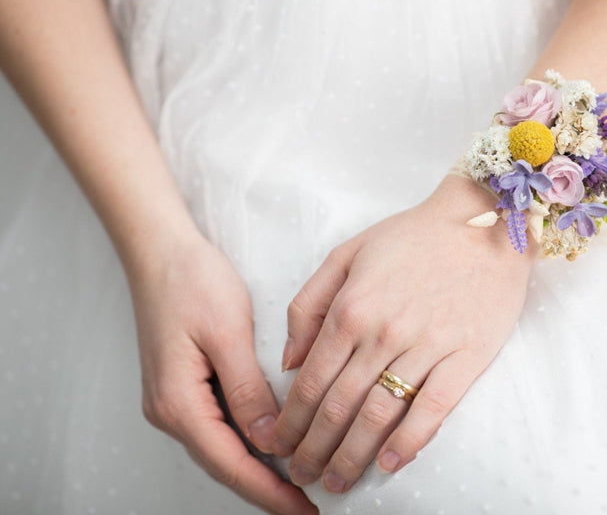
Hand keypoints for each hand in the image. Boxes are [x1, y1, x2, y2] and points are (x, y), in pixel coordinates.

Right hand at [127, 226, 316, 514]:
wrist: (161, 250)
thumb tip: (270, 440)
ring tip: (301, 484)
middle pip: (225, 465)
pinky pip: (220, 427)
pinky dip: (248, 443)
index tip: (305, 510)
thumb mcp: (228, 334)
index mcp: (179, 403)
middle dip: (268, 489)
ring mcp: (175, 400)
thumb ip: (248, 390)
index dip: (270, 491)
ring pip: (223, 448)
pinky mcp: (184, 387)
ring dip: (260, 469)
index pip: (231, 464)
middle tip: (311, 507)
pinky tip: (276, 446)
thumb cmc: (193, 282)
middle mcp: (171, 410)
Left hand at [270, 174, 533, 493]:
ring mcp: (426, 347)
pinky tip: (390, 464)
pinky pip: (432, 409)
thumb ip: (308, 305)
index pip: (309, 381)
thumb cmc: (414, 236)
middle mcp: (383, 332)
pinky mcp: (466, 356)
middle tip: (301, 475)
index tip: (279, 446)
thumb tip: (288, 361)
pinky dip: (408, 442)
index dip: (290, 422)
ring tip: (337, 480)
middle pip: (338, 407)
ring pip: (379, 415)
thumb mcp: (347, 254)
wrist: (485, 223)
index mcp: (350, 308)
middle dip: (313, 449)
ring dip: (352, 455)